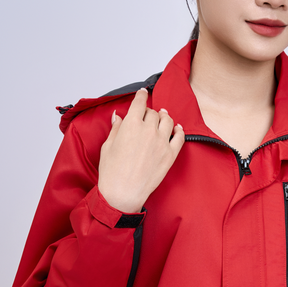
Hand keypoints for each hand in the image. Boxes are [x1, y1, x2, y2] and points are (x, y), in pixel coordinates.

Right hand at [98, 88, 184, 213]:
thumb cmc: (112, 172)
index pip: (139, 103)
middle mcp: (148, 130)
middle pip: (153, 113)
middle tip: (147, 114)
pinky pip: (179, 137)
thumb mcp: (108, 146)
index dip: (141, 96)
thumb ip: (116, 128)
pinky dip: (179, 130)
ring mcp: (161, 142)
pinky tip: (177, 128)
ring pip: (167, 121)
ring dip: (164, 117)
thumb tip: (118, 117)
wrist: (122, 193)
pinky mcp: (170, 155)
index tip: (142, 93)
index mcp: (131, 124)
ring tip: (163, 116)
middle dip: (149, 111)